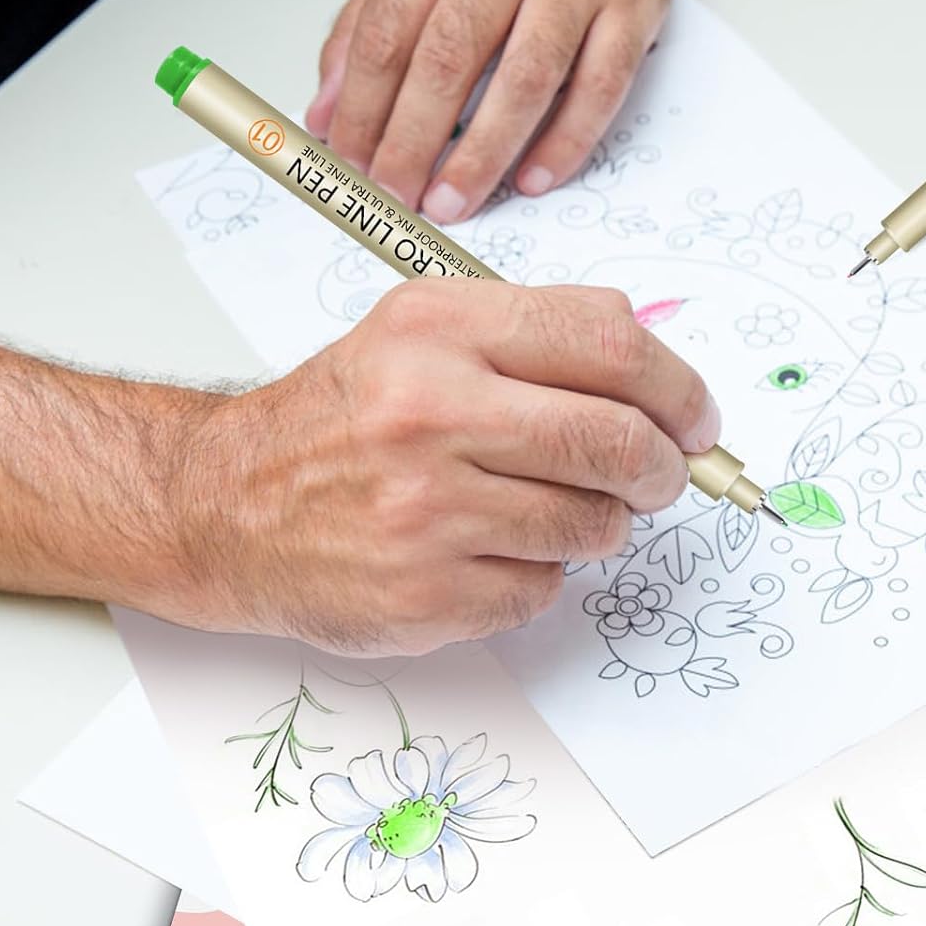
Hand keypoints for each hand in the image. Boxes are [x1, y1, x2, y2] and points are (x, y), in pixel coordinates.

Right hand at [180, 280, 718, 655]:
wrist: (228, 506)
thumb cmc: (345, 419)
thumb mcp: (425, 335)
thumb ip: (539, 335)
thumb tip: (660, 373)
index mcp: (440, 330)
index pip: (609, 345)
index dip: (679, 389)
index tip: (697, 420)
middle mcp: (429, 413)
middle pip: (618, 443)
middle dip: (666, 468)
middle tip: (664, 477)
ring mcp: (426, 513)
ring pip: (592, 525)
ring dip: (599, 523)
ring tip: (551, 509)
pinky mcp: (424, 595)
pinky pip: (543, 588)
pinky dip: (538, 573)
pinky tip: (489, 551)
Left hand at [306, 0, 679, 223]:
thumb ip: (369, 21)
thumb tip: (328, 109)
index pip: (388, 31)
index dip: (364, 106)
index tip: (350, 160)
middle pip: (449, 58)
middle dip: (414, 139)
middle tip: (396, 194)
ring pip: (525, 80)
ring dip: (484, 153)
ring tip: (453, 202)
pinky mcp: (630, 11)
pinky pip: (597, 90)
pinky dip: (564, 142)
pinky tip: (533, 178)